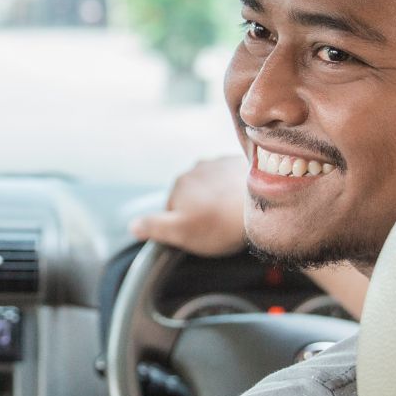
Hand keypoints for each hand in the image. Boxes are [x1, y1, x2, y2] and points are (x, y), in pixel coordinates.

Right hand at [129, 156, 249, 256]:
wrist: (263, 203)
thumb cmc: (222, 223)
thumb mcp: (181, 233)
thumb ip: (154, 227)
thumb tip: (133, 226)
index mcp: (179, 185)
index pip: (173, 208)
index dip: (185, 223)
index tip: (200, 233)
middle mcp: (196, 169)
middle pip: (193, 194)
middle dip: (201, 207)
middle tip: (218, 225)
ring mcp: (219, 163)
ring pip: (212, 185)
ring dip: (218, 196)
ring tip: (232, 214)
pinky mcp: (240, 162)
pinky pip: (231, 177)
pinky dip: (234, 188)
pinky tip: (242, 202)